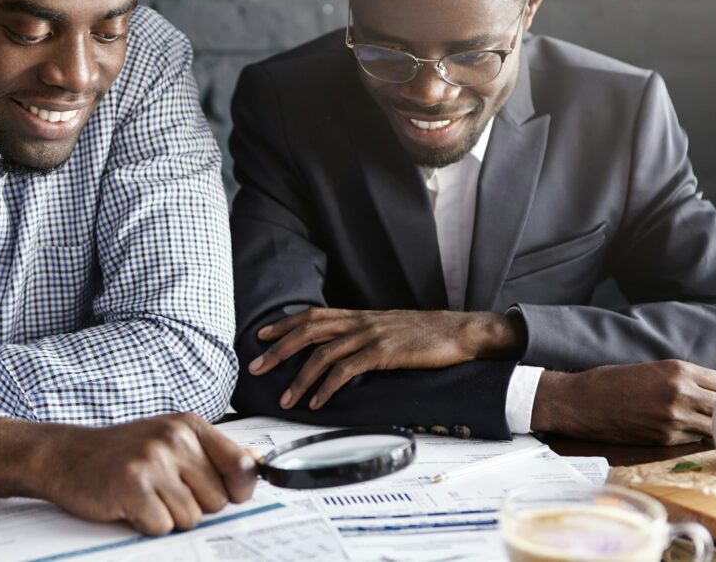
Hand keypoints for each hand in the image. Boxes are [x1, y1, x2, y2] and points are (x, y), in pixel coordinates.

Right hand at [0, 413, 255, 535]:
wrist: (67, 455)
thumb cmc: (124, 452)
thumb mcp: (172, 440)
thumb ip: (216, 452)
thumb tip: (258, 461)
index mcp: (191, 426)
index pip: (243, 467)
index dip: (237, 491)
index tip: (219, 493)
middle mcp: (176, 438)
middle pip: (218, 502)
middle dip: (192, 506)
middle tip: (161, 490)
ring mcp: (153, 460)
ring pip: (191, 518)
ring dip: (167, 516)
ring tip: (145, 496)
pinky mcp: (132, 485)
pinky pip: (162, 526)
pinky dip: (145, 524)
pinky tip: (129, 504)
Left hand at [246, 307, 525, 409]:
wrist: (459, 332)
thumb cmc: (426, 334)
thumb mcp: (388, 328)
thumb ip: (363, 335)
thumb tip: (342, 350)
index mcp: (359, 315)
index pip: (313, 315)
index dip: (284, 324)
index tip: (261, 334)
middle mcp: (360, 321)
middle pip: (308, 331)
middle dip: (278, 350)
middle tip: (256, 367)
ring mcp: (371, 335)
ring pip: (323, 353)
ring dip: (299, 377)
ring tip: (284, 398)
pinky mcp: (383, 353)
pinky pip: (346, 370)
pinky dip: (326, 386)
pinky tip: (316, 401)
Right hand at [531, 360, 715, 444]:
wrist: (579, 402)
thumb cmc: (609, 382)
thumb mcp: (650, 369)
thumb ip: (681, 378)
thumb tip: (708, 391)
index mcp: (677, 370)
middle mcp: (680, 393)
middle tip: (711, 410)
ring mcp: (674, 418)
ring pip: (713, 426)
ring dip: (709, 425)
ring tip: (698, 422)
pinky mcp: (664, 438)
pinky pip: (693, 439)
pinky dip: (693, 436)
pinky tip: (682, 430)